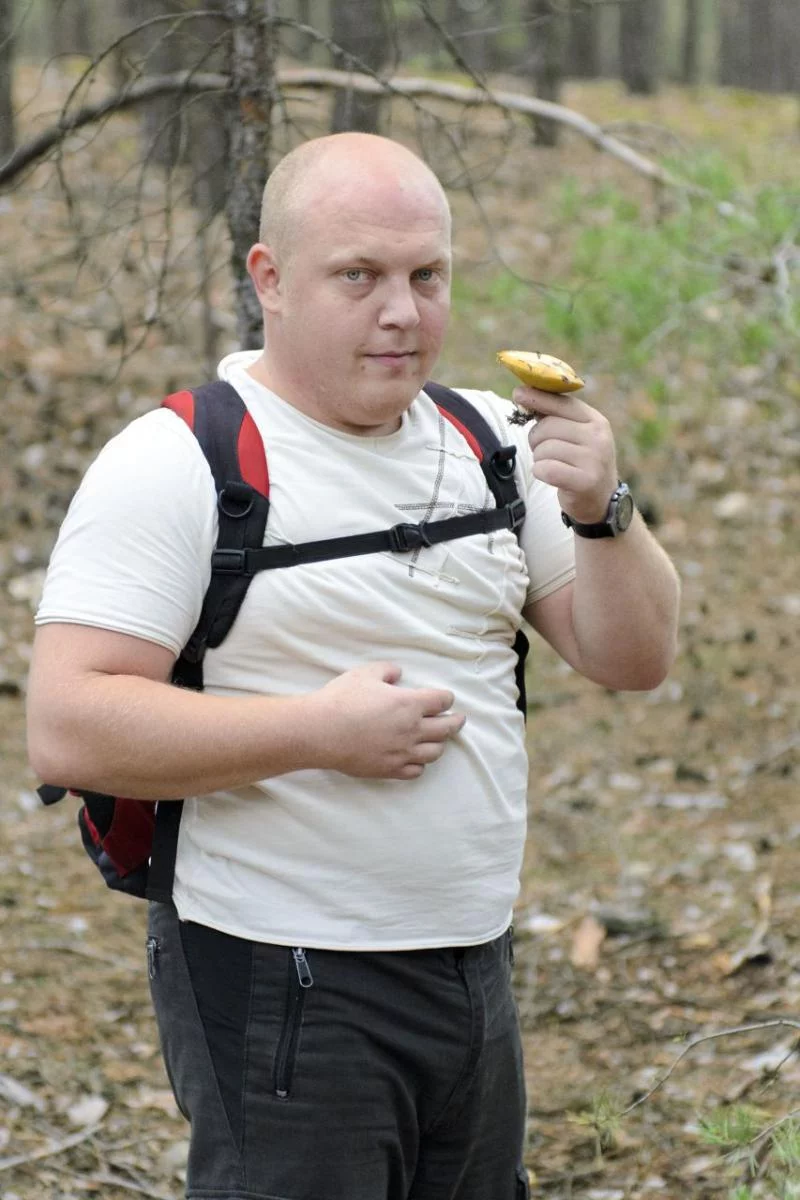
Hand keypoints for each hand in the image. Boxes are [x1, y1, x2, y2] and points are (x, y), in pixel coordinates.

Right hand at [308, 662, 465, 780]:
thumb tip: (397, 674)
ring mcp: (402, 752)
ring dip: (440, 744)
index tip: (447, 698)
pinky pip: (416, 771)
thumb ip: (387, 671)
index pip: (441, 701)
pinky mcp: (389, 769)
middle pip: (446, 729)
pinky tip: (417, 760)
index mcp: (410, 704)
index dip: (447, 698)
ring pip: (434, 752)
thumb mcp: (365, 674)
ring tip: (439, 740)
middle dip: (455, 722)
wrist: (321, 731)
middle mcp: (412, 730)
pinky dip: (420, 765)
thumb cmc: (342, 699)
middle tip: (459, 720)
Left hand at [513, 385, 618, 523]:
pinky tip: (550, 475)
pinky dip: (541, 472)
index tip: (518, 393)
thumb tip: (523, 394)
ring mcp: (594, 459)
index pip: (563, 403)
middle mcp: (598, 437)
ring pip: (544, 449)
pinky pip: (546, 469)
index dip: (539, 398)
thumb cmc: (580, 463)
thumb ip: (556, 417)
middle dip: (536, 439)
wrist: (600, 501)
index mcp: (596, 421)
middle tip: (542, 450)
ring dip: (539, 458)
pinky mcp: (585, 481)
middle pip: (548, 426)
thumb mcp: (576, 436)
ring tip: (552, 464)